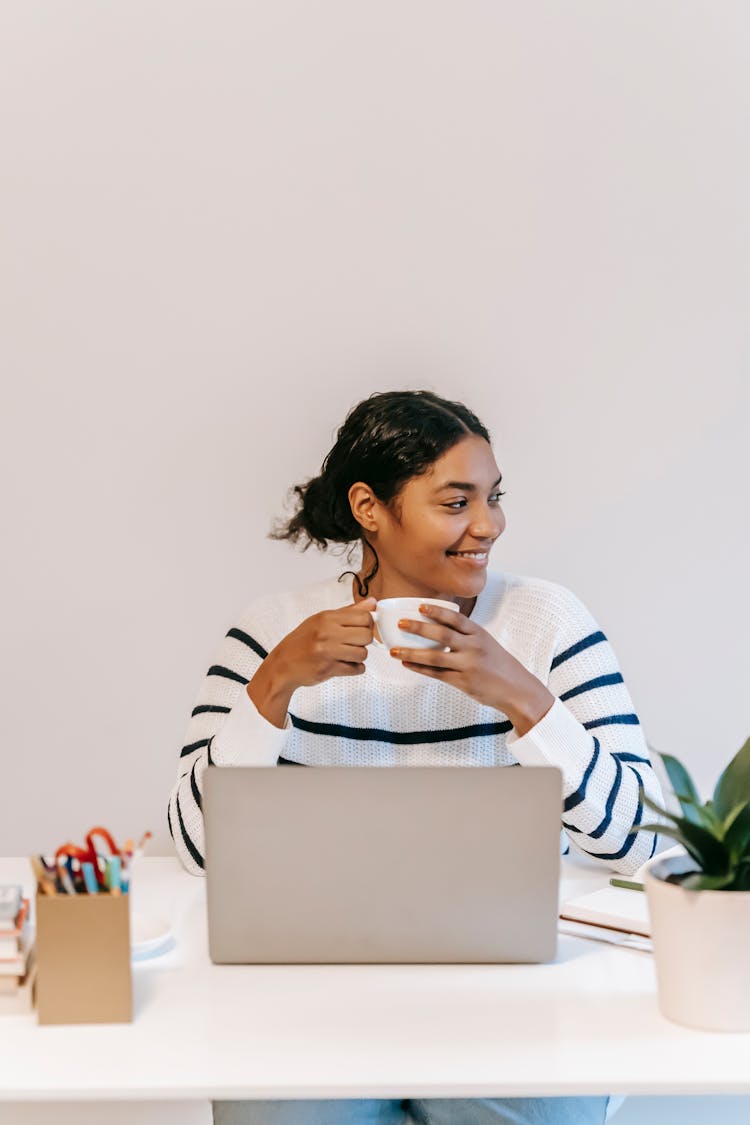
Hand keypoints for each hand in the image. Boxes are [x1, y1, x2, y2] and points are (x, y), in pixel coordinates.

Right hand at [271, 597, 376, 689]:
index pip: (364, 617)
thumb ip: (349, 611)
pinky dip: (354, 668)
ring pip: (363, 654)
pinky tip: (344, 664)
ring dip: (359, 656)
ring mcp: (327, 651)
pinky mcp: (328, 669)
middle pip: (366, 635)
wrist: (283, 664)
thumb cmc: (302, 641)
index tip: (362, 628)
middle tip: (354, 643)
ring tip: (347, 654)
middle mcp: (327, 633)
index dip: (368, 624)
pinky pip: (356, 669)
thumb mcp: (321, 620)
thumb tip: (372, 603)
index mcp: (327, 617)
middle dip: (364, 641)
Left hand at [390, 603, 551, 721]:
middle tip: (401, 623)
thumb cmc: (498, 664)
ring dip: (412, 652)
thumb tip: (438, 626)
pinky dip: (420, 668)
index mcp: (480, 634)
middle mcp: (474, 648)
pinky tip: (407, 663)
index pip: (456, 618)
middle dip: (419, 628)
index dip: (437, 611)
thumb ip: (465, 635)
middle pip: (443, 634)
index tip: (420, 606)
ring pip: (435, 657)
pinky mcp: (463, 682)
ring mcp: (468, 666)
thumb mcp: (486, 643)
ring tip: (394, 650)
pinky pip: (437, 674)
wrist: (516, 689)